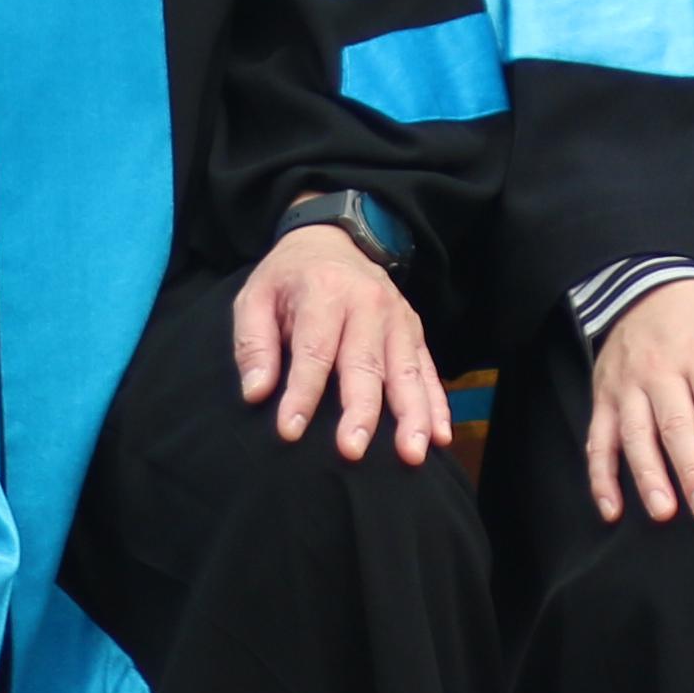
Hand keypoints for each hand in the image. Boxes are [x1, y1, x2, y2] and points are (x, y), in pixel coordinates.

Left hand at [232, 219, 453, 463]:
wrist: (332, 239)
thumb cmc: (288, 278)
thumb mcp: (255, 297)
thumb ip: (253, 344)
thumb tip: (256, 392)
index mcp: (324, 292)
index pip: (314, 350)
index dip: (302, 392)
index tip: (289, 430)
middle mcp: (367, 303)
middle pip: (365, 363)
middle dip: (360, 410)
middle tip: (351, 451)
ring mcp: (397, 317)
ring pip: (406, 371)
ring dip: (410, 415)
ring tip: (411, 453)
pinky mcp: (414, 331)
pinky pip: (428, 370)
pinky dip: (436, 404)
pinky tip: (440, 436)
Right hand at [582, 275, 693, 524]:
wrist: (652, 284)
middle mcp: (662, 371)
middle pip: (676, 425)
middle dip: (691, 470)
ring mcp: (628, 385)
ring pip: (635, 435)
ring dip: (648, 476)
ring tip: (664, 513)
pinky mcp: (605, 397)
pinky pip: (598, 440)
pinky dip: (600, 478)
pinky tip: (612, 511)